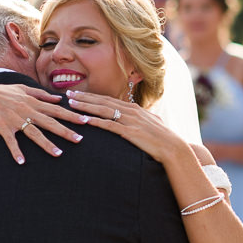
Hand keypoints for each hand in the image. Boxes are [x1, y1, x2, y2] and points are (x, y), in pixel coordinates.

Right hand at [0, 81, 87, 163]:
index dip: (72, 115)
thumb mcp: (22, 89)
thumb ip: (41, 94)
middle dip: (65, 131)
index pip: (56, 109)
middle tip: (80, 139)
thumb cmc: (0, 91)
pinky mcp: (2, 127)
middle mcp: (26, 110)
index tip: (86, 121)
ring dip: (46, 144)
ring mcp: (14, 119)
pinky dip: (16, 151)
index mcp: (32, 102)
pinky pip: (11, 141)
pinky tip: (22, 162)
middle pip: (50, 122)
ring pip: (34, 133)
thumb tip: (59, 99)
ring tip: (59, 154)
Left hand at [67, 92, 191, 163]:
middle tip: (68, 94)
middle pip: (103, 101)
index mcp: (134, 109)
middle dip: (84, 97)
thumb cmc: (163, 139)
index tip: (79, 94)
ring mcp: (130, 121)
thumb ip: (139, 121)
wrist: (173, 148)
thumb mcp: (150, 126)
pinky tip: (85, 121)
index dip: (92, 96)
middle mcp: (131, 111)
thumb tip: (134, 121)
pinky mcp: (130, 132)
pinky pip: (109, 125)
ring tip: (71, 104)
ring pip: (103, 110)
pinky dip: (96, 122)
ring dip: (86, 106)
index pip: (109, 100)